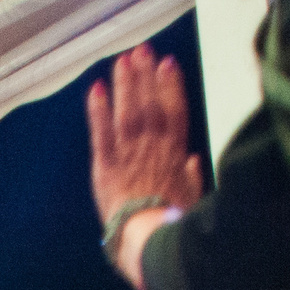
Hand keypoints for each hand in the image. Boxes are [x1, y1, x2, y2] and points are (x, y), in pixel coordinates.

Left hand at [88, 43, 204, 283]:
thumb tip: (193, 161)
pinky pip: (101, 132)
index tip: (168, 63)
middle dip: (146, 75)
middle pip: (150, 103)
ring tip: (123, 60)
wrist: (149, 240)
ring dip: (126, 84)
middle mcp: (152, 148)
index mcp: (175, 155)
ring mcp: (128, 154)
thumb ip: (191, 177)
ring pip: (128, 111)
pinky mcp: (105, 166)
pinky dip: (98, 109)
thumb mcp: (191, 201)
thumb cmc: (172, 225)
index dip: (171, 85)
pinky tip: (96, 88)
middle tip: (142, 50)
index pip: (175, 111)